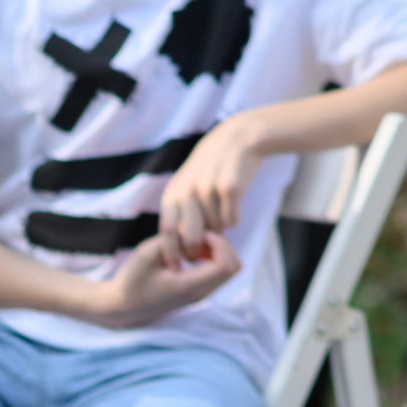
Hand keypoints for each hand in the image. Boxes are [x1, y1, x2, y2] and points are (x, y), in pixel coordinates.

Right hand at [82, 230, 240, 327]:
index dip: (219, 243)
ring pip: (229, 269)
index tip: (199, 235)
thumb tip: (194, 234)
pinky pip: (218, 272)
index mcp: (190, 287)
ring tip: (194, 243)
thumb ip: (173, 241)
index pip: (226, 264)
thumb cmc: (131, 281)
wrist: (121, 307)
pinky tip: (192, 251)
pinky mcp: (197, 291)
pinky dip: (213, 257)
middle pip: (234, 266)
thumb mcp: (147, 254)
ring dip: (218, 251)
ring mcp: (201, 295)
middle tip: (200, 237)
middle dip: (223, 245)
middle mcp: (200, 293)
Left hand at [158, 114, 267, 260]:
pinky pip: (232, 221)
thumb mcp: (188, 184)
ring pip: (215, 230)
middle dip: (197, 251)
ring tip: (223, 211)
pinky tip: (234, 203)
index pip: (167, 232)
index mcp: (173, 192)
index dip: (172, 253)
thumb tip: (184, 249)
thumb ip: (182, 211)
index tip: (178, 268)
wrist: (238, 138)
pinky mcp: (230, 188)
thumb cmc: (212, 168)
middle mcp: (187, 192)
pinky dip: (234, 218)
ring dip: (220, 230)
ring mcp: (208, 189)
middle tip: (204, 254)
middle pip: (191, 238)